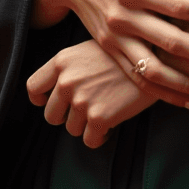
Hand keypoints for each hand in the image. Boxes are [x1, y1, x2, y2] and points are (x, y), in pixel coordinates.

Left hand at [27, 38, 188, 148]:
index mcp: (62, 60)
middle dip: (67, 116)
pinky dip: (100, 136)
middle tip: (86, 109)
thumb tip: (59, 89)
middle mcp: (67, 80)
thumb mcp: (91, 48)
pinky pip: (90, 140)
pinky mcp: (99, 117)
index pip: (33, 87)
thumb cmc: (125, 49)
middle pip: (51, 115)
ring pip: (72, 129)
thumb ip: (71, 67)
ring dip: (86, 126)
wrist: (156, 55)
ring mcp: (82, 99)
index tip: (55, 102)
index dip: (41, 99)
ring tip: (103, 112)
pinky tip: (111, 124)